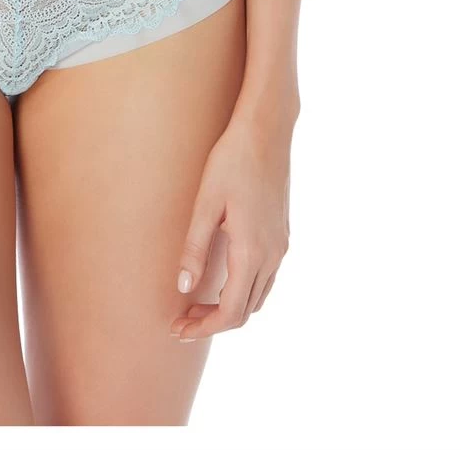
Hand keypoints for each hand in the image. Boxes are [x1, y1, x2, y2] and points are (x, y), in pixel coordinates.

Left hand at [171, 112, 290, 340]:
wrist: (266, 131)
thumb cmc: (231, 160)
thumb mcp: (205, 203)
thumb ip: (194, 247)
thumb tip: (183, 287)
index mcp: (252, 251)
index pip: (231, 311)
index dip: (204, 327)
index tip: (178, 330)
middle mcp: (273, 255)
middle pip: (245, 311)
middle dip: (213, 322)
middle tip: (180, 320)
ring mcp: (281, 246)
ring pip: (258, 297)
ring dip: (229, 308)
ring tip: (195, 303)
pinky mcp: (283, 235)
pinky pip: (266, 278)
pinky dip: (243, 291)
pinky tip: (221, 280)